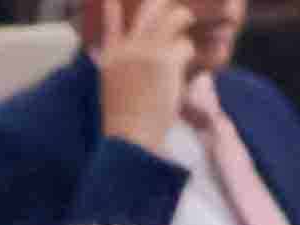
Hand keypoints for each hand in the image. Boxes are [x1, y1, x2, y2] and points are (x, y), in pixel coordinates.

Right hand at [90, 0, 200, 150]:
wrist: (130, 137)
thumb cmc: (126, 121)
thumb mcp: (116, 90)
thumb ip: (125, 67)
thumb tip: (141, 56)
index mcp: (112, 56)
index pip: (112, 24)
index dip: (111, 10)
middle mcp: (128, 47)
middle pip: (151, 9)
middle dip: (167, 6)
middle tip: (179, 14)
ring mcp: (147, 50)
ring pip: (175, 18)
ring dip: (184, 25)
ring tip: (187, 35)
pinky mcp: (165, 58)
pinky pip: (185, 45)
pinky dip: (188, 58)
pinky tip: (182, 72)